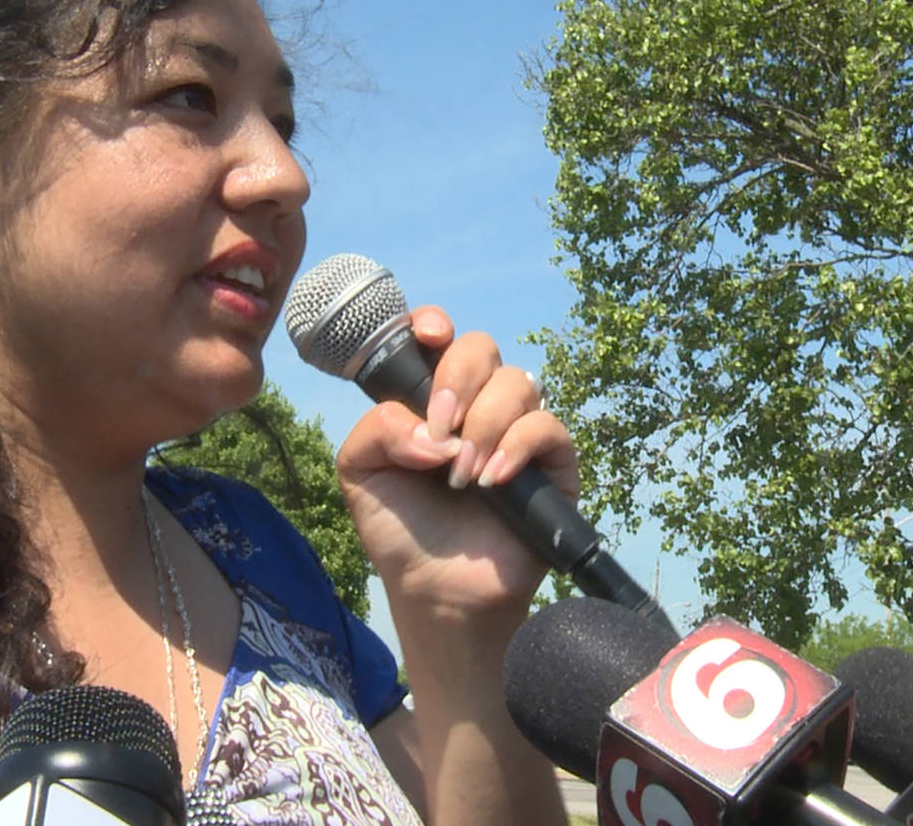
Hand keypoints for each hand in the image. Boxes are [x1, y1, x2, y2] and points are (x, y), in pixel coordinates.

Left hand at [336, 305, 578, 618]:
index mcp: (430, 398)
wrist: (436, 589)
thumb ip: (376, 429)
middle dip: (458, 380)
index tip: (427, 337)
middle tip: (438, 431)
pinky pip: (547, 425)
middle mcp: (476, 404)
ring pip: (518, 382)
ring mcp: (517, 429)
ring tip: (460, 477)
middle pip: (482, 348)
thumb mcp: (360, 472)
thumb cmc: (400, 528)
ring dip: (483, 425)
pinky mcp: (552, 461)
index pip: (440, 337)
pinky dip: (516, 446)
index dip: (434, 323)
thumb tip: (432, 431)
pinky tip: (491, 481)